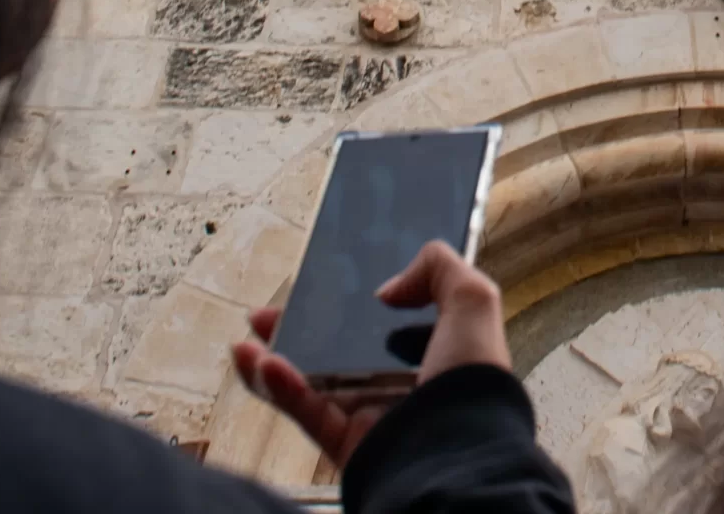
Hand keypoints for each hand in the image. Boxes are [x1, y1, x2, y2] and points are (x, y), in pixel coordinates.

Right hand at [231, 240, 512, 468]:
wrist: (458, 453)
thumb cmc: (472, 382)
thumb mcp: (474, 302)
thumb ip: (440, 269)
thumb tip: (390, 287)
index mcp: (432, 352)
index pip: (384, 321)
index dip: (352, 302)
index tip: (323, 282)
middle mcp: (399, 384)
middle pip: (337, 349)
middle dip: (298, 329)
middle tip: (268, 313)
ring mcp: (370, 414)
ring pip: (311, 384)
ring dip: (274, 361)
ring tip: (249, 343)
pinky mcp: (347, 442)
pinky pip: (306, 412)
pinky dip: (280, 389)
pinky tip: (262, 366)